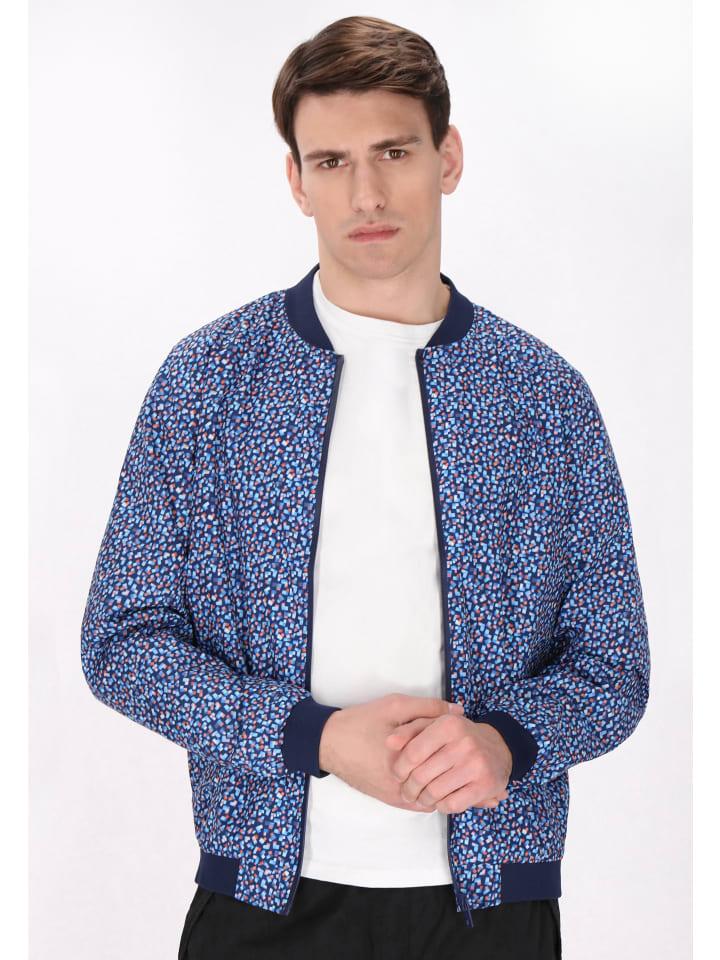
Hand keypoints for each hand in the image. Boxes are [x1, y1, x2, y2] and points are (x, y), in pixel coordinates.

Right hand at [318, 693, 465, 812]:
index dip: (466, 752)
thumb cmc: (362, 721)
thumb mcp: (395, 706)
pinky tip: (438, 778)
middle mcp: (405, 784)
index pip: (450, 761)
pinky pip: (422, 803)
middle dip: (461, 773)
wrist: (329, 743)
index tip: (477, 744)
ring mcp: (398, 796)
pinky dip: (433, 793)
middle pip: (447, 784)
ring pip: (436, 797)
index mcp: (409, 758)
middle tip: (474, 762)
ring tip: (460, 770)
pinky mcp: (391, 800)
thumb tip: (459, 711)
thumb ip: (428, 708)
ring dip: (448, 785)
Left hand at [385, 715, 511, 813]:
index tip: (398, 775)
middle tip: (407, 792)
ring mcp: (476, 764)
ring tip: (421, 797)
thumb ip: (410, 730)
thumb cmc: (458, 736)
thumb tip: (389, 742)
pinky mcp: (485, 785)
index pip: (413, 753)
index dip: (399, 768)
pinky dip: (441, 806)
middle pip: (421, 776)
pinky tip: (440, 800)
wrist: (498, 747)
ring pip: (434, 792)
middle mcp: (464, 743)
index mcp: (448, 725)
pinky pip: (452, 804)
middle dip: (409, 788)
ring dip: (423, 799)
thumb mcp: (435, 724)